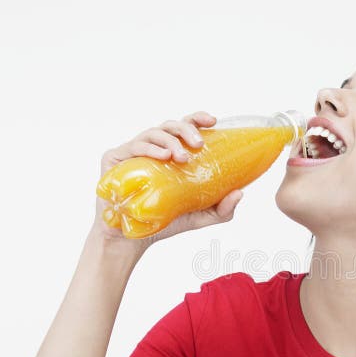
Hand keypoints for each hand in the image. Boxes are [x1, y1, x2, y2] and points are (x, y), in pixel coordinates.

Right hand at [91, 111, 243, 252]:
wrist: (133, 237)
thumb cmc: (166, 221)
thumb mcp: (201, 216)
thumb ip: (222, 209)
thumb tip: (240, 192)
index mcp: (173, 154)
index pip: (185, 127)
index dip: (198, 118)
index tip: (213, 121)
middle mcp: (154, 148)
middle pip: (171, 126)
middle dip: (186, 130)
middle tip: (199, 144)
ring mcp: (133, 152)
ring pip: (153, 133)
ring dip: (170, 141)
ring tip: (182, 157)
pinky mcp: (115, 159)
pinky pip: (133, 146)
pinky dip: (149, 148)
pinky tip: (162, 157)